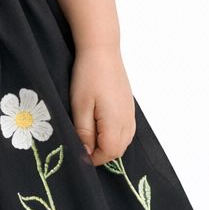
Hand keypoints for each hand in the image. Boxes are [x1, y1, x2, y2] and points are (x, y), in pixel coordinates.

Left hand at [70, 44, 136, 166]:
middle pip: (118, 150)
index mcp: (116, 122)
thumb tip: (85, 154)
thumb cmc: (88, 76)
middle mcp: (128, 121)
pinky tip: (100, 127)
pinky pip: (126, 131)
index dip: (93, 159)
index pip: (109, 153)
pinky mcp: (129, 107)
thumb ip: (84, 133)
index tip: (78, 155)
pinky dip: (115, 136)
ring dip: (108, 146)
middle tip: (82, 147)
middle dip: (101, 154)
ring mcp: (131, 113)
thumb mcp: (80, 107)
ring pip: (124, 142)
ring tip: (89, 137)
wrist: (102, 50)